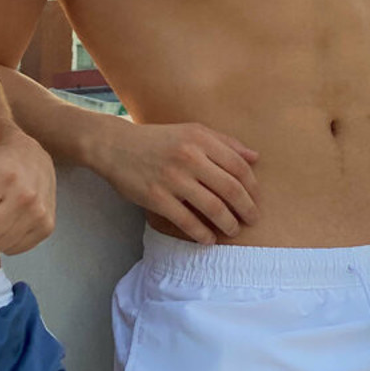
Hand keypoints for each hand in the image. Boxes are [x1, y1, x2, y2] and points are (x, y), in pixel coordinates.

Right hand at [97, 121, 258, 243]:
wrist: (115, 146)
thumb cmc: (157, 140)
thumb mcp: (191, 131)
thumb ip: (224, 142)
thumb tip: (255, 158)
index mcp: (200, 139)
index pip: (239, 167)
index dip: (252, 187)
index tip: (254, 200)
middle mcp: (189, 157)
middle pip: (231, 189)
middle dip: (247, 209)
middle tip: (251, 220)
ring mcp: (172, 179)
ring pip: (213, 208)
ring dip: (228, 224)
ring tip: (232, 231)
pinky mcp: (156, 198)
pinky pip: (187, 221)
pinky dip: (202, 234)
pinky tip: (208, 239)